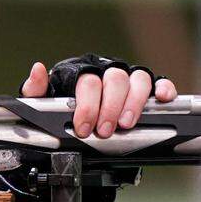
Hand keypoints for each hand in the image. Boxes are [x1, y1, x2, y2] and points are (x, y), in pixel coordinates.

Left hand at [21, 59, 177, 137]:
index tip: (83, 127)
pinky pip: (159, 82)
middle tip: (104, 132)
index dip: (87, 106)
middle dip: (110, 108)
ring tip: (126, 124)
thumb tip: (38, 69)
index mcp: (83, 72)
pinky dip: (163, 88)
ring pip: (138, 80)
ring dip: (134, 103)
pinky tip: (163, 99)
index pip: (88, 82)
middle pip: (115, 81)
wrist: (77, 115)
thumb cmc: (62, 103)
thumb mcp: (44, 99)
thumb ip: (37, 88)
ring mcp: (128, 77)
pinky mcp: (147, 86)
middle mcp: (106, 71)